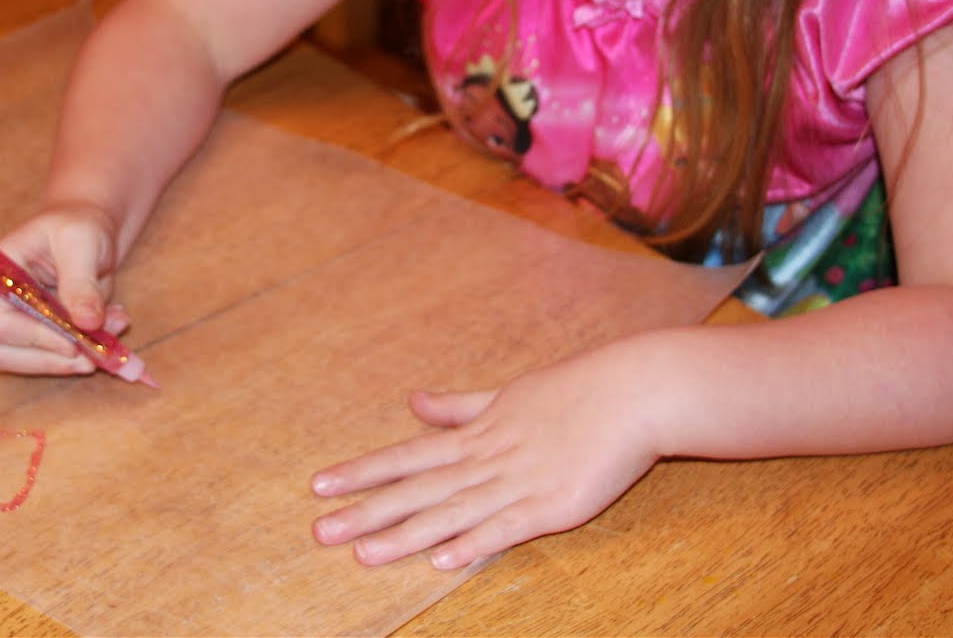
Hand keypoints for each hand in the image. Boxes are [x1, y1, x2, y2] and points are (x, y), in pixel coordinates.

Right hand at [0, 201, 130, 375]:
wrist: (84, 233)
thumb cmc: (77, 228)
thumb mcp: (83, 243)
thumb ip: (82, 282)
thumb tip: (87, 323)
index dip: (35, 337)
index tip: (75, 343)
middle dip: (51, 358)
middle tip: (98, 353)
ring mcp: (2, 321)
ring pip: (17, 364)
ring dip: (63, 363)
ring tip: (106, 343)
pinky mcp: (23, 337)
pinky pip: (40, 361)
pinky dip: (72, 359)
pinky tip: (102, 340)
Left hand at [310, 346, 661, 568]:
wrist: (634, 392)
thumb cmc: (574, 391)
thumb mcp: (506, 395)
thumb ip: (458, 407)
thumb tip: (414, 401)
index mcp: (476, 433)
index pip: (407, 455)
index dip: (363, 471)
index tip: (318, 484)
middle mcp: (488, 458)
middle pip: (417, 489)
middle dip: (367, 511)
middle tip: (319, 531)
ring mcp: (519, 482)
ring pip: (452, 512)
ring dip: (406, 534)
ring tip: (364, 553)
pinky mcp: (554, 504)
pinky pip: (507, 528)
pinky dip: (475, 543)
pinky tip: (443, 561)